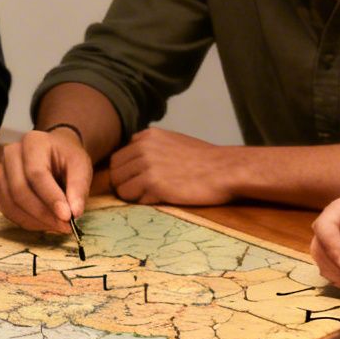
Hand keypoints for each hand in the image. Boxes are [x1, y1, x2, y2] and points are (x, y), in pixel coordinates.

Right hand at [0, 127, 90, 232]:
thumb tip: (75, 213)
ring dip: (35, 221)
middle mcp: (10, 154)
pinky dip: (26, 221)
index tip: (67, 216)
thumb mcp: (81, 166)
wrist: (53, 153)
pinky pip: (7, 210)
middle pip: (19, 190)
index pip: (36, 174)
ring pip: (10, 203)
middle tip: (65, 227)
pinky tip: (45, 223)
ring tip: (57, 226)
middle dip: (42, 213)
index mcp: (32, 142)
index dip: (51, 198)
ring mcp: (1, 171)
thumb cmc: (67, 158)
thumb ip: (79, 187)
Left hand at [111, 127, 236, 206]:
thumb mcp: (173, 141)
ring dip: (133, 196)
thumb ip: (150, 145)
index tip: (138, 180)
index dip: (125, 172)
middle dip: (125, 184)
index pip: (118, 158)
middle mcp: (143, 148)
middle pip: (115, 173)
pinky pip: (135, 199)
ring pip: (121, 188)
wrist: (225, 170)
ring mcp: (147, 166)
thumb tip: (131, 156)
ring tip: (153, 196)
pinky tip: (162, 198)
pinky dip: (145, 202)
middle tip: (142, 192)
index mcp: (147, 136)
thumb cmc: (203, 159)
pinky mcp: (154, 184)